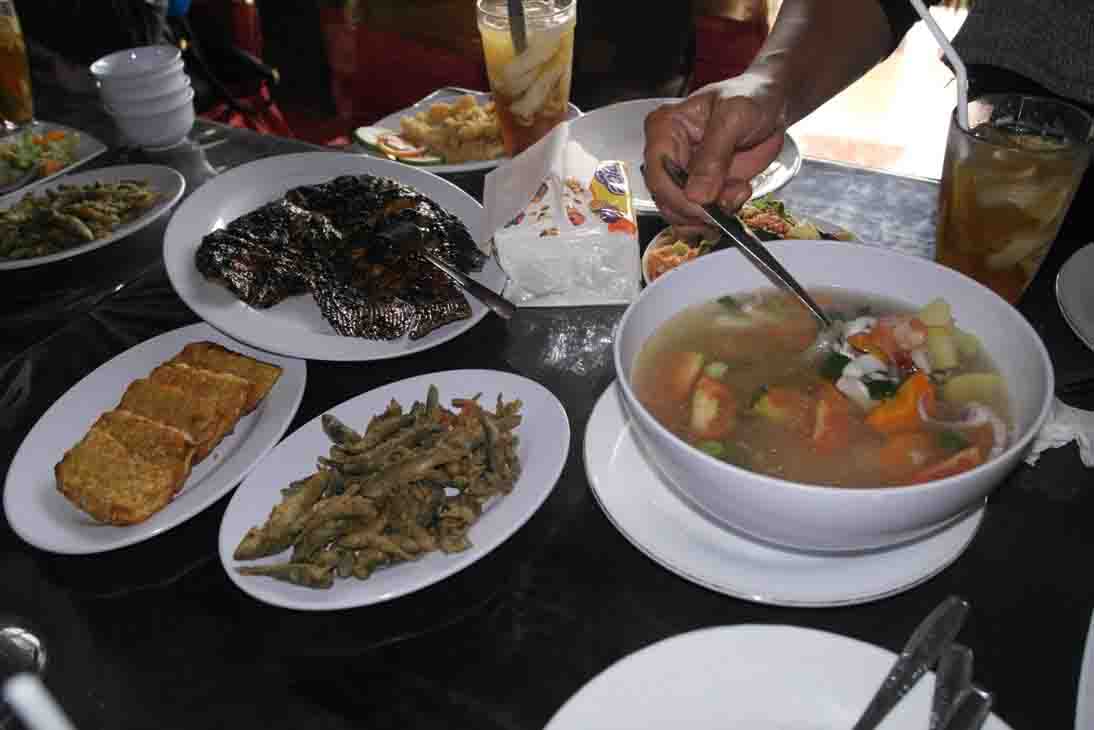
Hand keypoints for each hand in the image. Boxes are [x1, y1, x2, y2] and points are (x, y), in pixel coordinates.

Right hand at [643, 72, 788, 235]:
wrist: (772, 105)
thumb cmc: (752, 97)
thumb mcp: (734, 117)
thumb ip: (714, 156)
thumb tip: (696, 194)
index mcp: (665, 129)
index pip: (658, 174)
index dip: (679, 197)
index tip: (706, 206)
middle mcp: (668, 154)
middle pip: (666, 199)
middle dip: (698, 209)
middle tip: (729, 200)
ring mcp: (684, 174)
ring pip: (682, 213)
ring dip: (712, 214)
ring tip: (738, 192)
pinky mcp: (701, 189)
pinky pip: (700, 216)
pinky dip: (720, 215)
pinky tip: (738, 195)